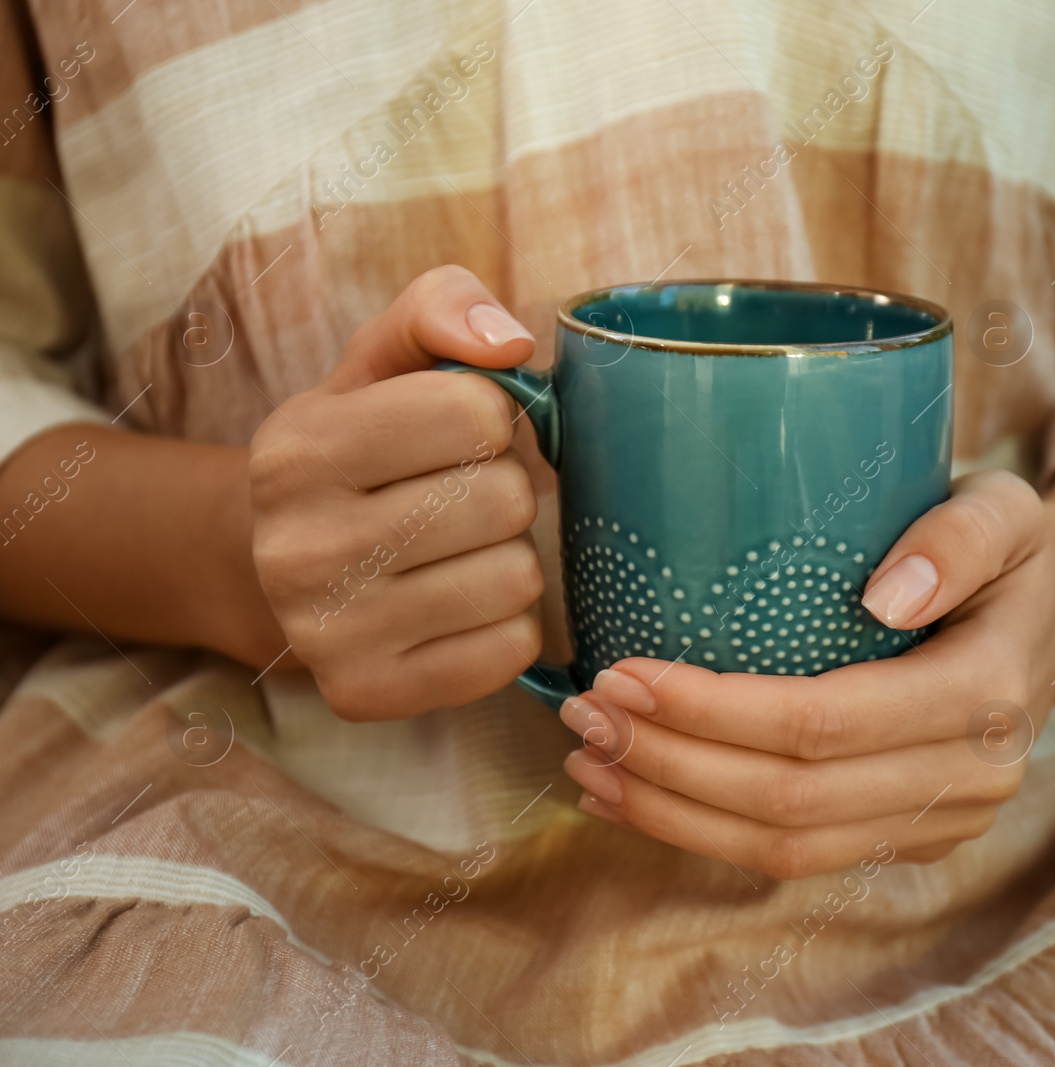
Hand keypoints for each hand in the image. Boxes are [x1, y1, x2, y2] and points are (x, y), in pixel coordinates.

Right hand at [249, 266, 544, 719]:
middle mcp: (298, 548)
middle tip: (459, 498)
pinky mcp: (368, 694)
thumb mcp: (380, 361)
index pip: (478, 414)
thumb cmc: (356, 449)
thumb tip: (512, 344)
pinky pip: (511, 650)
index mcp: (297, 449)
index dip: (490, 418)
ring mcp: (328, 633)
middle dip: (503, 489)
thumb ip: (442, 309)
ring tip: (455, 550)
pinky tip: (457, 605)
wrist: (276, 565)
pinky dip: (506, 624)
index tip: (455, 435)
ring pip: (516, 578)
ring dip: (508, 557)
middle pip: (504, 500)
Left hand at [554, 443, 1054, 878]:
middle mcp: (969, 779)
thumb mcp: (1006, 509)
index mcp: (985, 696)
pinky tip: (636, 798)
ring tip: (588, 766)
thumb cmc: (1010, 552)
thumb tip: (886, 596)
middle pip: (792, 800)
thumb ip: (961, 537)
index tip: (623, 675)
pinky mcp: (907, 840)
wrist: (1049, 622)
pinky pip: (795, 858)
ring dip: (673, 815)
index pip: (825, 725)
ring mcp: (939, 824)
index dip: (714, 713)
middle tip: (583, 716)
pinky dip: (703, 835)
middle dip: (671, 767)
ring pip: (784, 849)